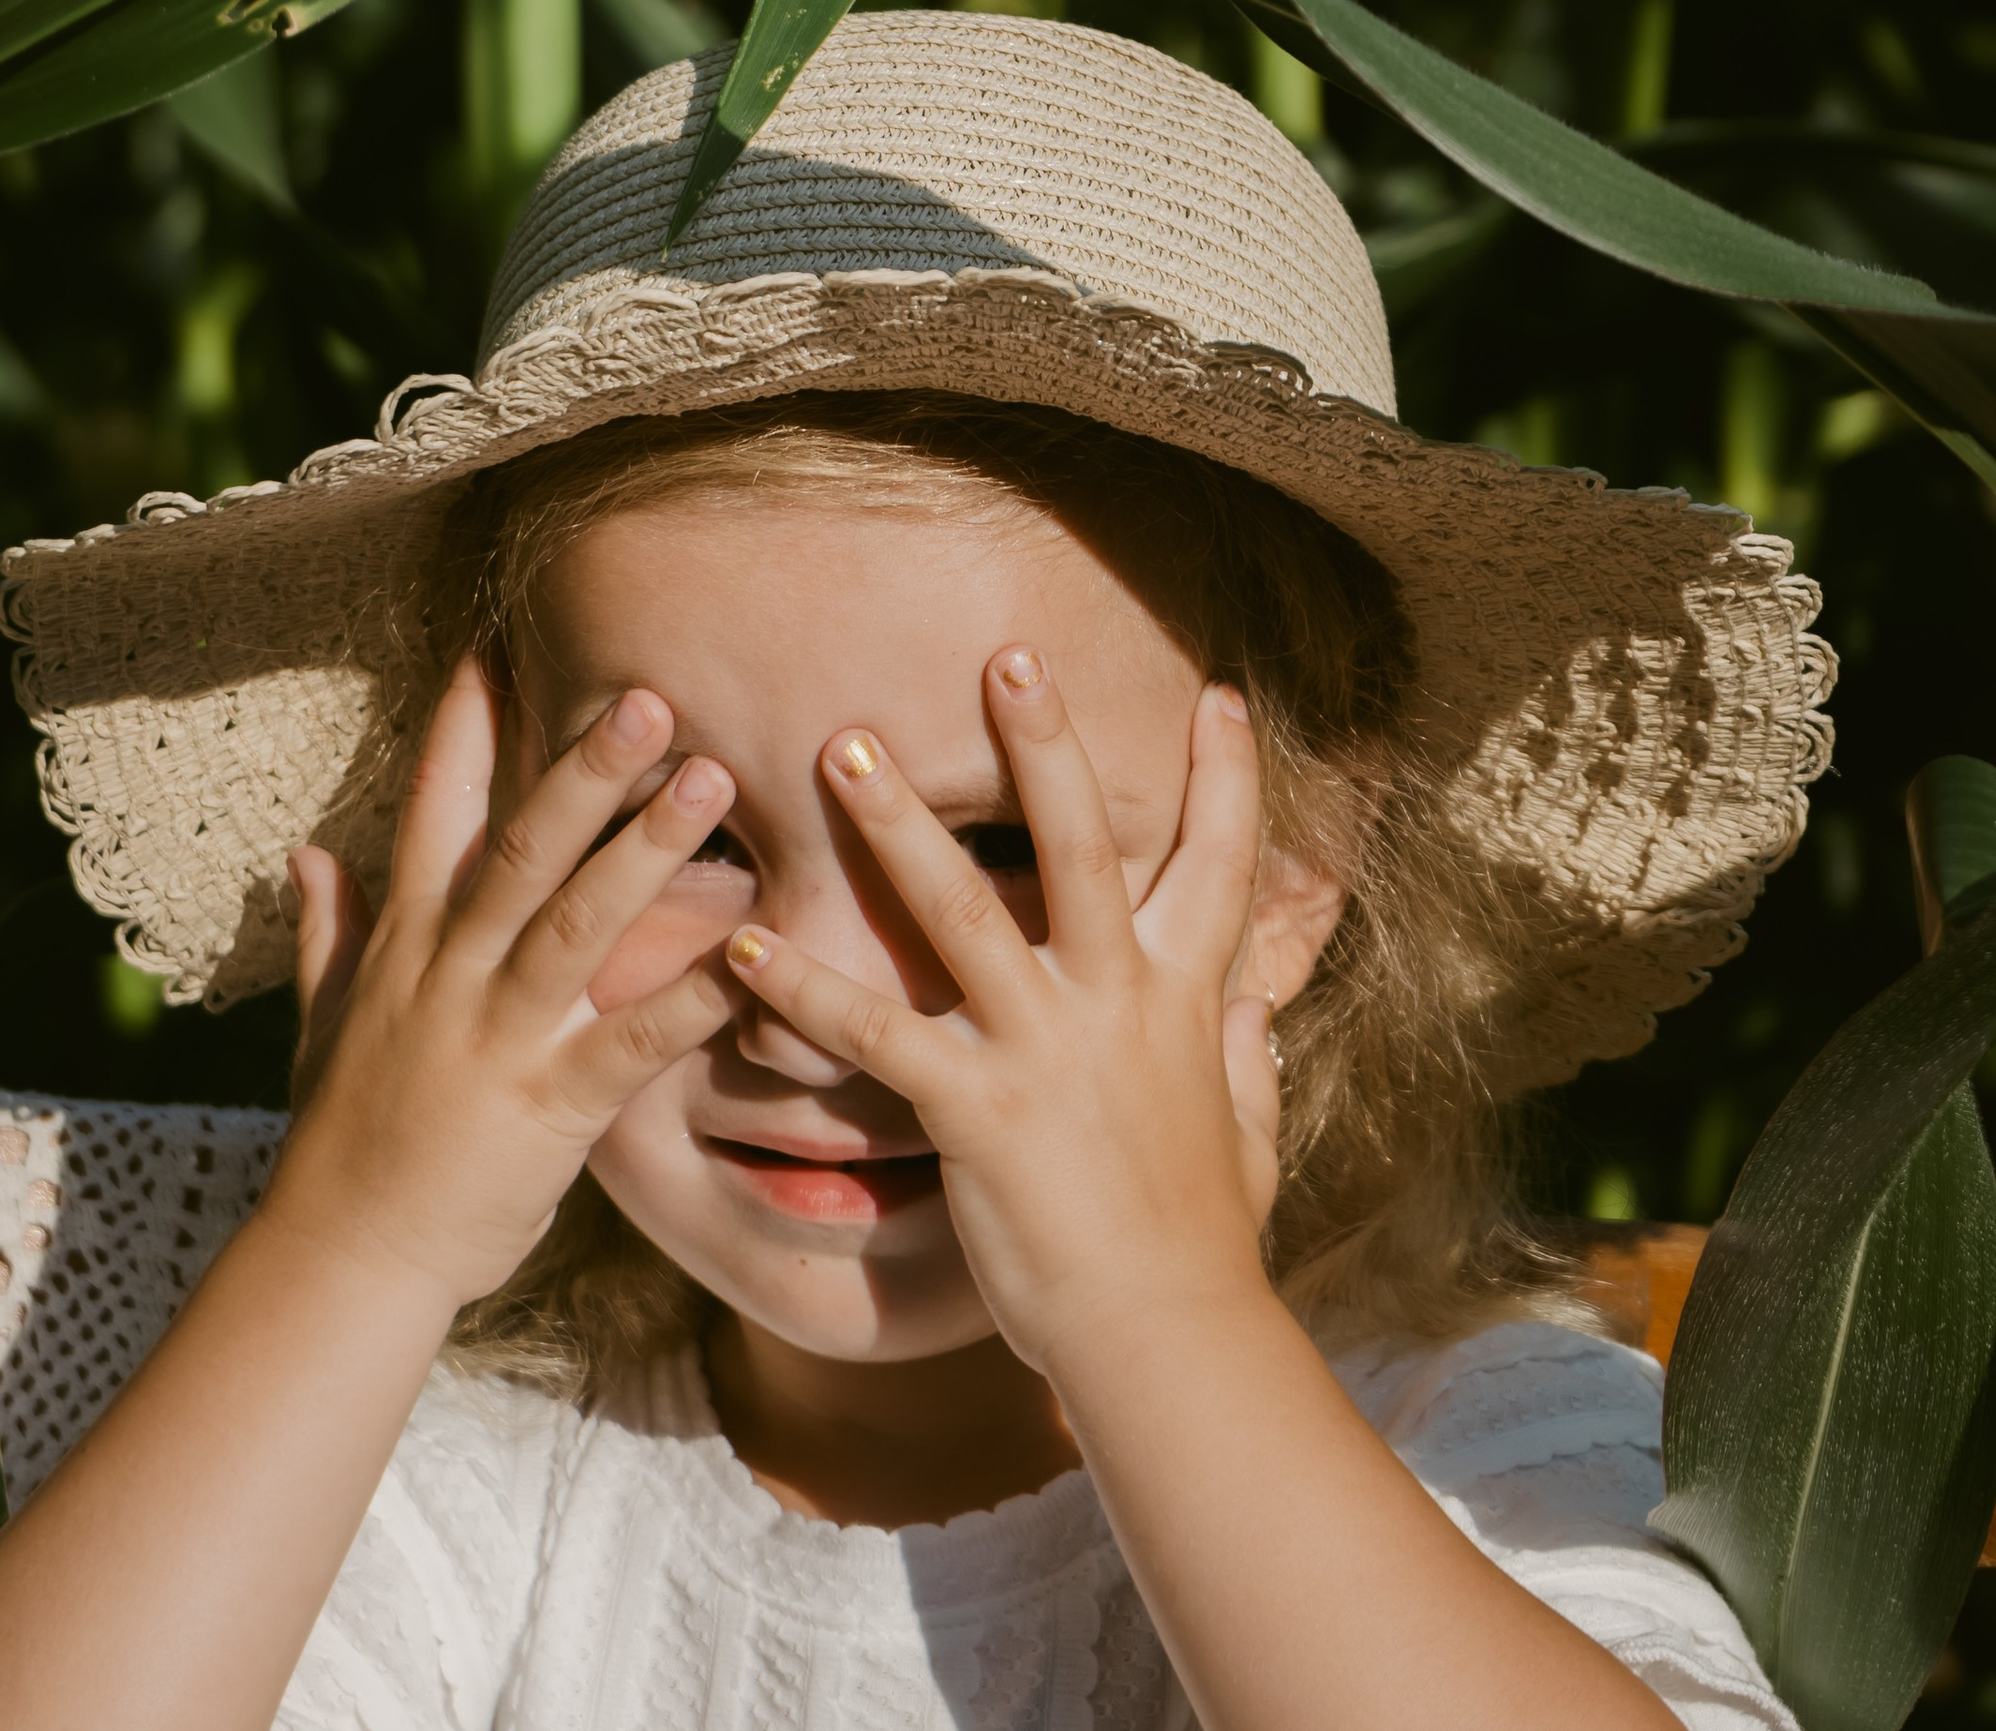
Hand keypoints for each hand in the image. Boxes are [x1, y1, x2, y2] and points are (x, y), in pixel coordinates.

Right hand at [266, 654, 744, 1309]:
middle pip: (517, 851)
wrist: (343, 1259)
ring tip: (711, 779)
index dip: (462, 728)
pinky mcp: (547, 1108)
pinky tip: (754, 959)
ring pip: (575, 925)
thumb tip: (307, 851)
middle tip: (649, 694)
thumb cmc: (346, 1137)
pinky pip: (630, 1045)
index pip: (430, 811)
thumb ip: (330, 928)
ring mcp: (497, 1038)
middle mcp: (449, 974)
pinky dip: (692, 1002)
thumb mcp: (326, 1019)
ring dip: (646, 849)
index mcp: (404, 942)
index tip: (494, 642)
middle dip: (581, 770)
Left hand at [723, 654, 1280, 1374]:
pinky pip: (872, 1032)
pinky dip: (803, 985)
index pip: (1219, 863)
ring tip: (841, 746)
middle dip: (1043, 746)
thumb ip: (1241, 1052)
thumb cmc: (1205, 1240)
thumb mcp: (1247, 1128)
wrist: (1167, 1338)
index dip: (1224, 776)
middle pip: (1081, 846)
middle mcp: (1117, 1002)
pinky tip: (743, 940)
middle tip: (1003, 657)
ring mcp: (1044, 1050)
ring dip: (896, 823)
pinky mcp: (974, 1109)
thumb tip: (1253, 1004)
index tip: (1215, 690)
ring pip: (961, 910)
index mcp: (1186, 998)